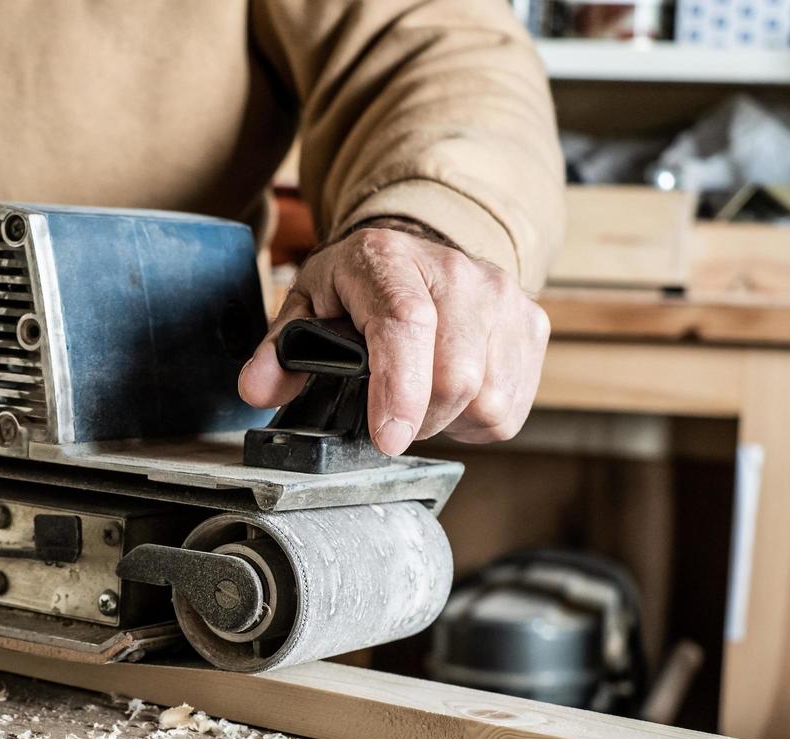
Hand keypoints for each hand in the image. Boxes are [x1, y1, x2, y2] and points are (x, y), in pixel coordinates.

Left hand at [238, 223, 549, 454]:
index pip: (406, 325)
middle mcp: (457, 272)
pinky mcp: (532, 325)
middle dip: (416, 418)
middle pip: (455, 377)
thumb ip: (278, 350)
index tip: (388, 438)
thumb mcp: (308, 304)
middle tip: (388, 413)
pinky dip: (475, 418)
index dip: (399, 388)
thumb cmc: (361, 284)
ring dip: (446, 420)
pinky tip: (452, 394)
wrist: (421, 248)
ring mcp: (504, 297)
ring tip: (419, 394)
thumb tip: (257, 390)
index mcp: (388, 260)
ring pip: (486, 400)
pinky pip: (510, 406)